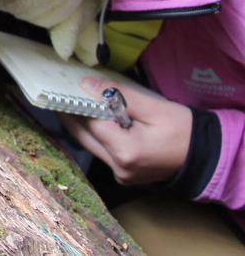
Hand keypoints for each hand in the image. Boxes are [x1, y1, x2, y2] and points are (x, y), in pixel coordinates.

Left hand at [59, 77, 191, 184]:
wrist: (205, 155)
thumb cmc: (183, 129)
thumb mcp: (154, 107)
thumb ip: (119, 96)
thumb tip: (87, 85)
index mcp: (126, 151)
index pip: (89, 124)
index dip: (74, 104)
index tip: (60, 88)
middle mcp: (119, 167)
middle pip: (83, 137)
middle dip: (68, 115)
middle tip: (55, 94)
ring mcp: (121, 175)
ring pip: (89, 146)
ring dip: (79, 125)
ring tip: (68, 103)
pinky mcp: (124, 175)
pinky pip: (101, 152)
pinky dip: (93, 135)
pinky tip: (89, 119)